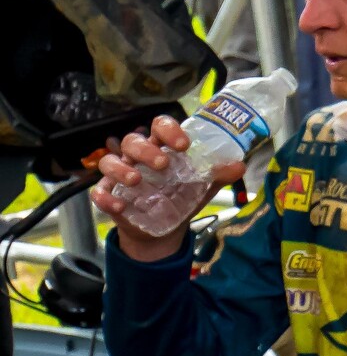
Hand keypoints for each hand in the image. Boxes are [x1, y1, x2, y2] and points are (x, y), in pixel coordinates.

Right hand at [90, 114, 245, 257]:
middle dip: (146, 150)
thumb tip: (239, 166)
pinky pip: (99, 192)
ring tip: (137, 180)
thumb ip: (219, 175)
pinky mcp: (108, 195)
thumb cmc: (182, 197)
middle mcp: (137, 157)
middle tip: (163, 164)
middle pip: (132, 141)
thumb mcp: (203, 186)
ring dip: (121, 169)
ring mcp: (119, 175)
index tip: (182, 144)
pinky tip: (120, 205)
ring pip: (109, 161)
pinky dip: (105, 197)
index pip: (159, 127)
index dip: (168, 130)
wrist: (166, 228)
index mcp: (161, 148)